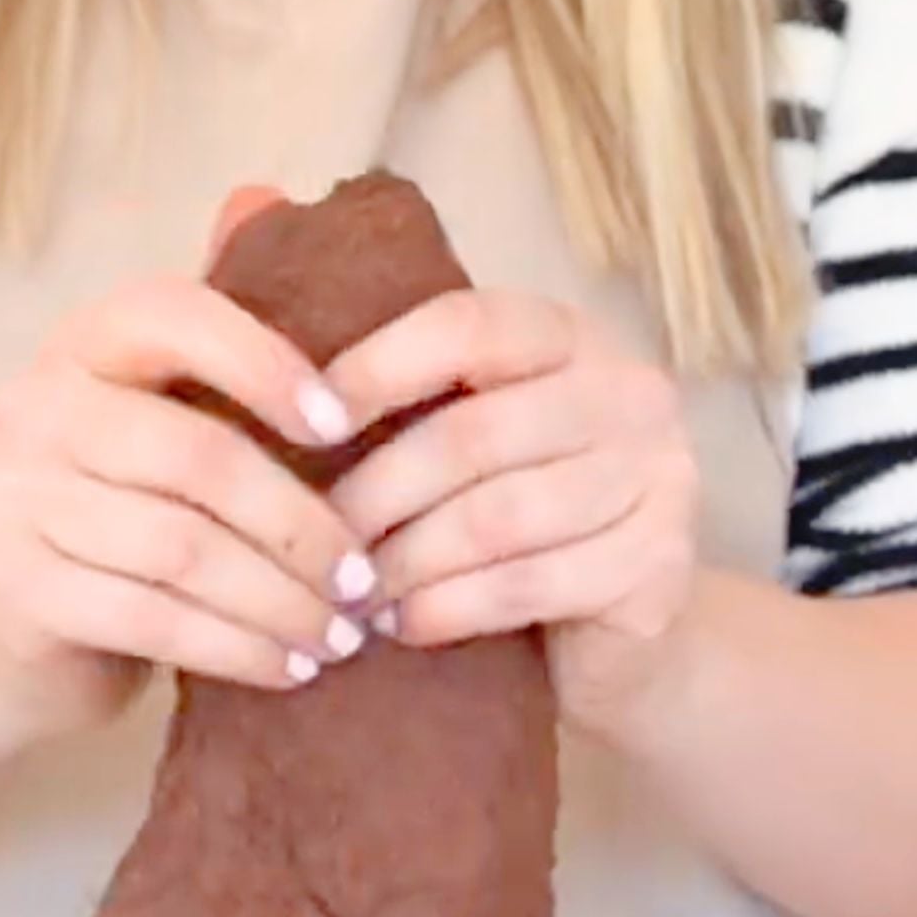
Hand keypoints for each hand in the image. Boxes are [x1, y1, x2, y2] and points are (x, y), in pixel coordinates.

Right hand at [0, 275, 373, 739]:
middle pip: (196, 457)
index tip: (349, 428)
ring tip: (344, 638)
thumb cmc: (132, 510)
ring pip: (181, 550)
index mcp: (84, 344)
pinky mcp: (19, 590)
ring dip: (280, 603)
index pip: (178, 317)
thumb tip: (267, 193)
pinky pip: (151, 620)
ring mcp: (14, 499)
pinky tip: (290, 670)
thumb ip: (218, 336)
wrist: (26, 632)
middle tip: (368, 583)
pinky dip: (236, 650)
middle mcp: (34, 406)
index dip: (270, 365)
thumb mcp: (170, 417)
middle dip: (302, 528)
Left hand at [328, 290, 699, 726]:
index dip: (379, 370)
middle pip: (472, 435)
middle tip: (316, 544)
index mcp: (573, 340)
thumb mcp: (470, 446)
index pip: (469, 327)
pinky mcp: (657, 565)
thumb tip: (258, 274)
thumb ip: (398, 381)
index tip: (308, 424)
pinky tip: (404, 628)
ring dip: (406, 563)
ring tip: (350, 595)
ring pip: (496, 517)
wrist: (623, 642)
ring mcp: (659, 478)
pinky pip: (526, 585)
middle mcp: (630, 393)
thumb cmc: (518, 530)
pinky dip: (449, 609)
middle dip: (377, 496)